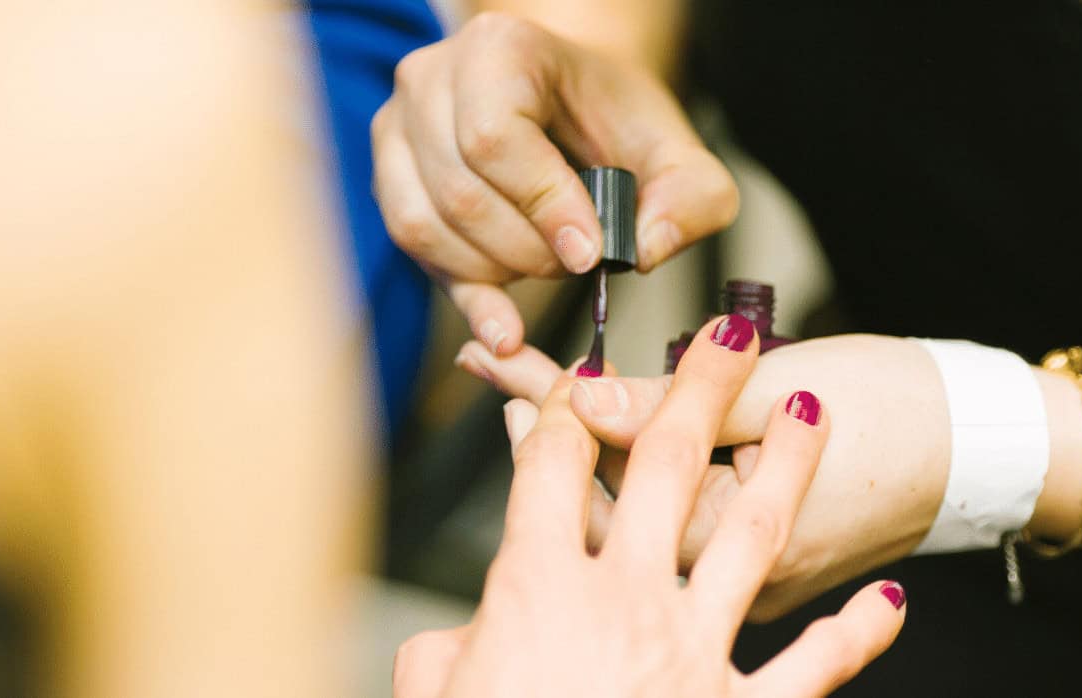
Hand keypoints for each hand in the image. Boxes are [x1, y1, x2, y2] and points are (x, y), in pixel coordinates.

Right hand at [372, 12, 737, 355]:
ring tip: (546, 266)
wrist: (572, 106)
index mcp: (500, 49)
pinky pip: (411, 246)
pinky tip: (504, 322)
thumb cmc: (616, 123)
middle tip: (577, 264)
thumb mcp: (679, 154)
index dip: (543, 206)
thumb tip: (644, 251)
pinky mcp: (389, 175)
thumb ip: (692, 200)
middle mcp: (432, 78)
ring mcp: (398, 126)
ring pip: (424, 225)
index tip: (588, 251)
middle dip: (526, 250)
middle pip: (460, 192)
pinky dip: (463, 290)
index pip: (496, 138)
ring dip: (493, 272)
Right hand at [393, 318, 906, 697]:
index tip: (580, 379)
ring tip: (812, 411)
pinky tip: (894, 601)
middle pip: (662, 466)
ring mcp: (692, 655)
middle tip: (733, 336)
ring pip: (749, 534)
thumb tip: (457, 640)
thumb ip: (444, 655)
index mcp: (535, 589)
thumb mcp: (434, 697)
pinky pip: (812, 669)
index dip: (560, 410)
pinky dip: (856, 635)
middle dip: (697, 390)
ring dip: (786, 468)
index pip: (547, 468)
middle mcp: (622, 601)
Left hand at [454, 333, 950, 619]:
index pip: (611, 467)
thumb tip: (586, 399)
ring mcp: (742, 584)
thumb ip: (680, 406)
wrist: (982, 452)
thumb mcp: (786, 392)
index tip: (501, 358)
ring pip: (641, 514)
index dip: (550, 403)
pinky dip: (645, 476)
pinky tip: (614, 438)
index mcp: (730, 539)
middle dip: (549, 424)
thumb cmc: (902, 416)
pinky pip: (679, 525)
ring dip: (590, 450)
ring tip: (535, 396)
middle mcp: (727, 578)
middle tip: (495, 366)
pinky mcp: (757, 572)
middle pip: (609, 495)